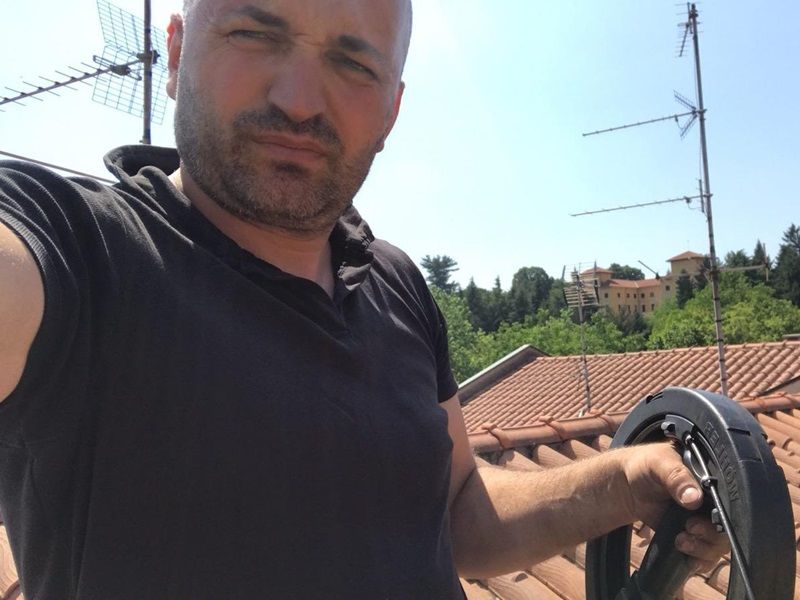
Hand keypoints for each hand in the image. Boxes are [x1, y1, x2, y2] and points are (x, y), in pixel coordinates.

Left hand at [621, 442, 729, 571]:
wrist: (626, 485)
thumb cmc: (645, 467)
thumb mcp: (658, 463)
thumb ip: (675, 477)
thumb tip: (694, 498)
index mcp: (712, 479)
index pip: (731, 501)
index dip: (722, 515)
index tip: (699, 519)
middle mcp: (713, 502)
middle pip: (729, 527)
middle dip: (712, 535)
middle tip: (690, 528)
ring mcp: (704, 520)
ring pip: (719, 544)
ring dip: (704, 548)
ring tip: (681, 541)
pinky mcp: (693, 535)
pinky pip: (707, 555)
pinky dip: (700, 561)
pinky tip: (687, 557)